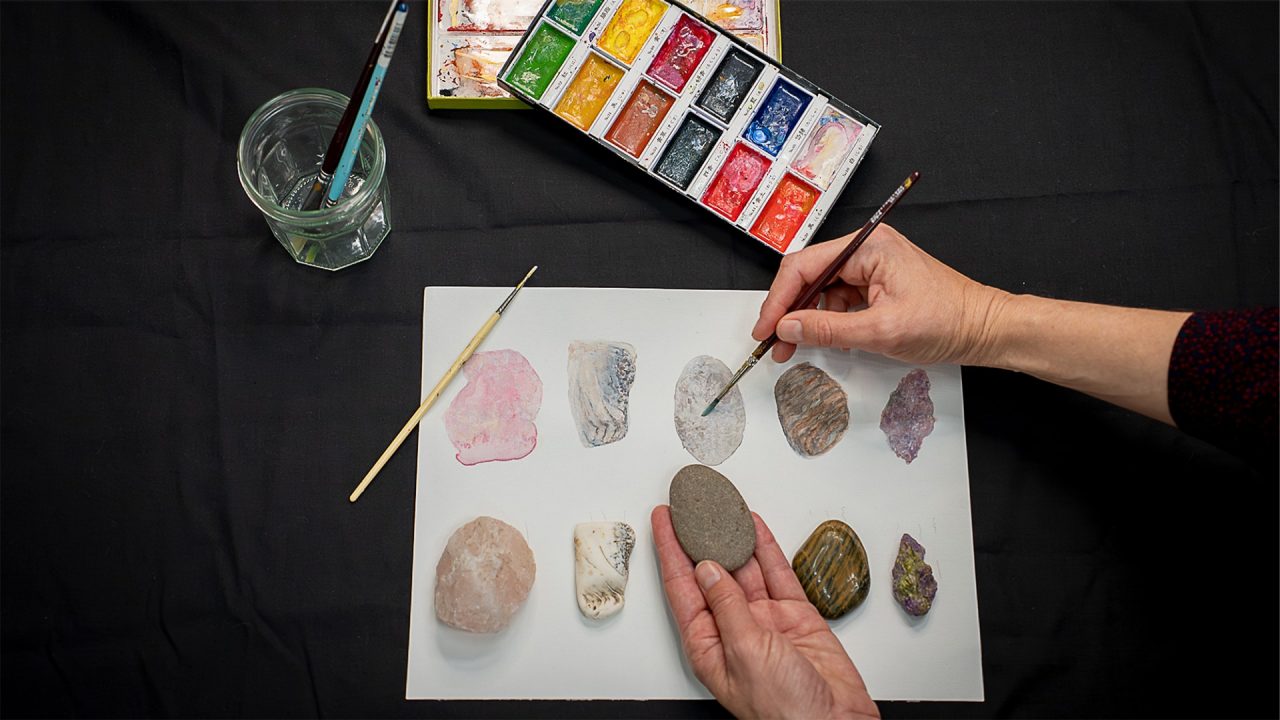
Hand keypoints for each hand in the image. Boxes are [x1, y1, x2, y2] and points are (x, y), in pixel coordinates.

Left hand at [652, 506, 878, 719]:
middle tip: (690, 503)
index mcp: (708, 643)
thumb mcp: (745, 652)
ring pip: (745, 568)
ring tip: (721, 505)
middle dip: (700, 536)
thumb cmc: (784, 712)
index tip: (662, 518)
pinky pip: (777, 574)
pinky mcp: (796, 618)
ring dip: (733, 537)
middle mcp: (733, 629)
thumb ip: (727, 607)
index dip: (670, 549)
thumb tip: (707, 569)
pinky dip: (767, 548)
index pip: (681, 586)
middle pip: (711, 572)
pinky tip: (755, 526)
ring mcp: (765, 622)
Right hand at [752, 224, 1008, 365]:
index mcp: (868, 246)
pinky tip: (825, 339)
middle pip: (809, 274)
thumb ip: (828, 330)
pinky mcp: (877, 282)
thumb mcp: (881, 331)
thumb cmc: (946, 322)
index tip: (765, 329)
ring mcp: (872, 265)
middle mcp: (867, 248)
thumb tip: (786, 328)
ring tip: (796, 347)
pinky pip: (839, 297)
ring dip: (807, 318)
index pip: (804, 265)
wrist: (985, 329)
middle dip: (789, 311)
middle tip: (774, 343)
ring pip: (821, 289)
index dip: (778, 299)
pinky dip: (827, 320)